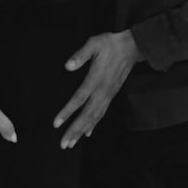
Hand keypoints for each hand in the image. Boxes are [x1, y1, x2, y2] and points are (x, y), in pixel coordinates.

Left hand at [53, 31, 141, 148]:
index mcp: (96, 79)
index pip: (79, 99)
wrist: (131, 47)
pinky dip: (93, 124)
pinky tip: (87, 133)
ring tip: (71, 143)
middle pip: (87, 115)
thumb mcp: (94, 43)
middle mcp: (102, 91)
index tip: (56, 123)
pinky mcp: (111, 95)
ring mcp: (108, 95)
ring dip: (82, 131)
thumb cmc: (110, 44)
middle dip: (74, 130)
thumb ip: (81, 55)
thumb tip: (67, 66)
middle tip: (63, 144)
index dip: (67, 112)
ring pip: (94, 117)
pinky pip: (101, 113)